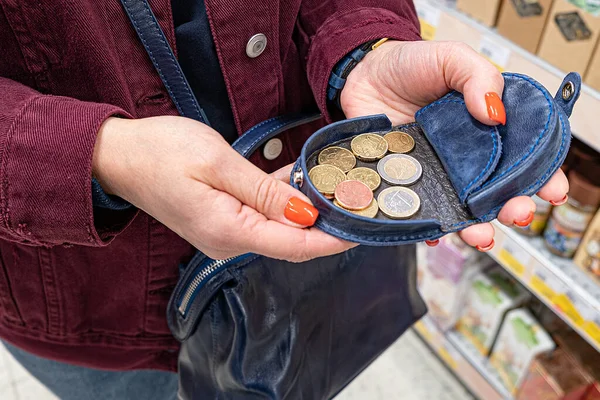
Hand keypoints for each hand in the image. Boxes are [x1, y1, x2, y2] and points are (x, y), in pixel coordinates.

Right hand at [92, 116, 355, 261]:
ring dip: (307, 213)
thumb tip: (307, 213)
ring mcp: (225, 236)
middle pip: (291, 241)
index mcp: (228, 231)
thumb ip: (265, 192)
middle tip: (357, 199)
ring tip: (336, 187)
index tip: (363, 228)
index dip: (332, 239)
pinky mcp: (223, 224)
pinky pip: (263, 220)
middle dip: (326, 224)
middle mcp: (229, 242)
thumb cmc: (160, 152)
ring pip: (280, 230)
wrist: (118, 156)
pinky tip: (299, 182)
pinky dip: (285, 205)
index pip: (295, 245)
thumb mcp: (219, 163)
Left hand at [341, 40, 568, 250]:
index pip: (522, 156)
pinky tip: (435, 233)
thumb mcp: (452, 59)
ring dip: (476, 228)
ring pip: (462, 209)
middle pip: (497, 191)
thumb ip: (478, 78)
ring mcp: (437, 173)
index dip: (542, 175)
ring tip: (480, 235)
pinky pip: (421, 212)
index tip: (552, 190)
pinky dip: (429, 228)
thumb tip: (495, 115)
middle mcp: (466, 157)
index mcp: (487, 128)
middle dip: (512, 208)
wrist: (365, 74)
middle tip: (517, 212)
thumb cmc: (411, 66)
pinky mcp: (407, 183)